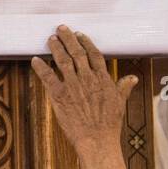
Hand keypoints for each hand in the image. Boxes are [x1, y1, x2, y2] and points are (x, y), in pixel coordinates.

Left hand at [32, 27, 135, 168]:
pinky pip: (47, 77)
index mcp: (102, 78)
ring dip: (55, 48)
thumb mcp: (120, 103)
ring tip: (50, 39)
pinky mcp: (59, 96)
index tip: (79, 34)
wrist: (97, 140)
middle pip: (76, 52)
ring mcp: (73, 86)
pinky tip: (35, 60)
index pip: (93, 54)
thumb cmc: (109, 124)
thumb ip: (124, 87)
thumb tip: (132, 78)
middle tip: (61, 28)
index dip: (85, 42)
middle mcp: (87, 78)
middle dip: (68, 38)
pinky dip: (40, 68)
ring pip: (62, 61)